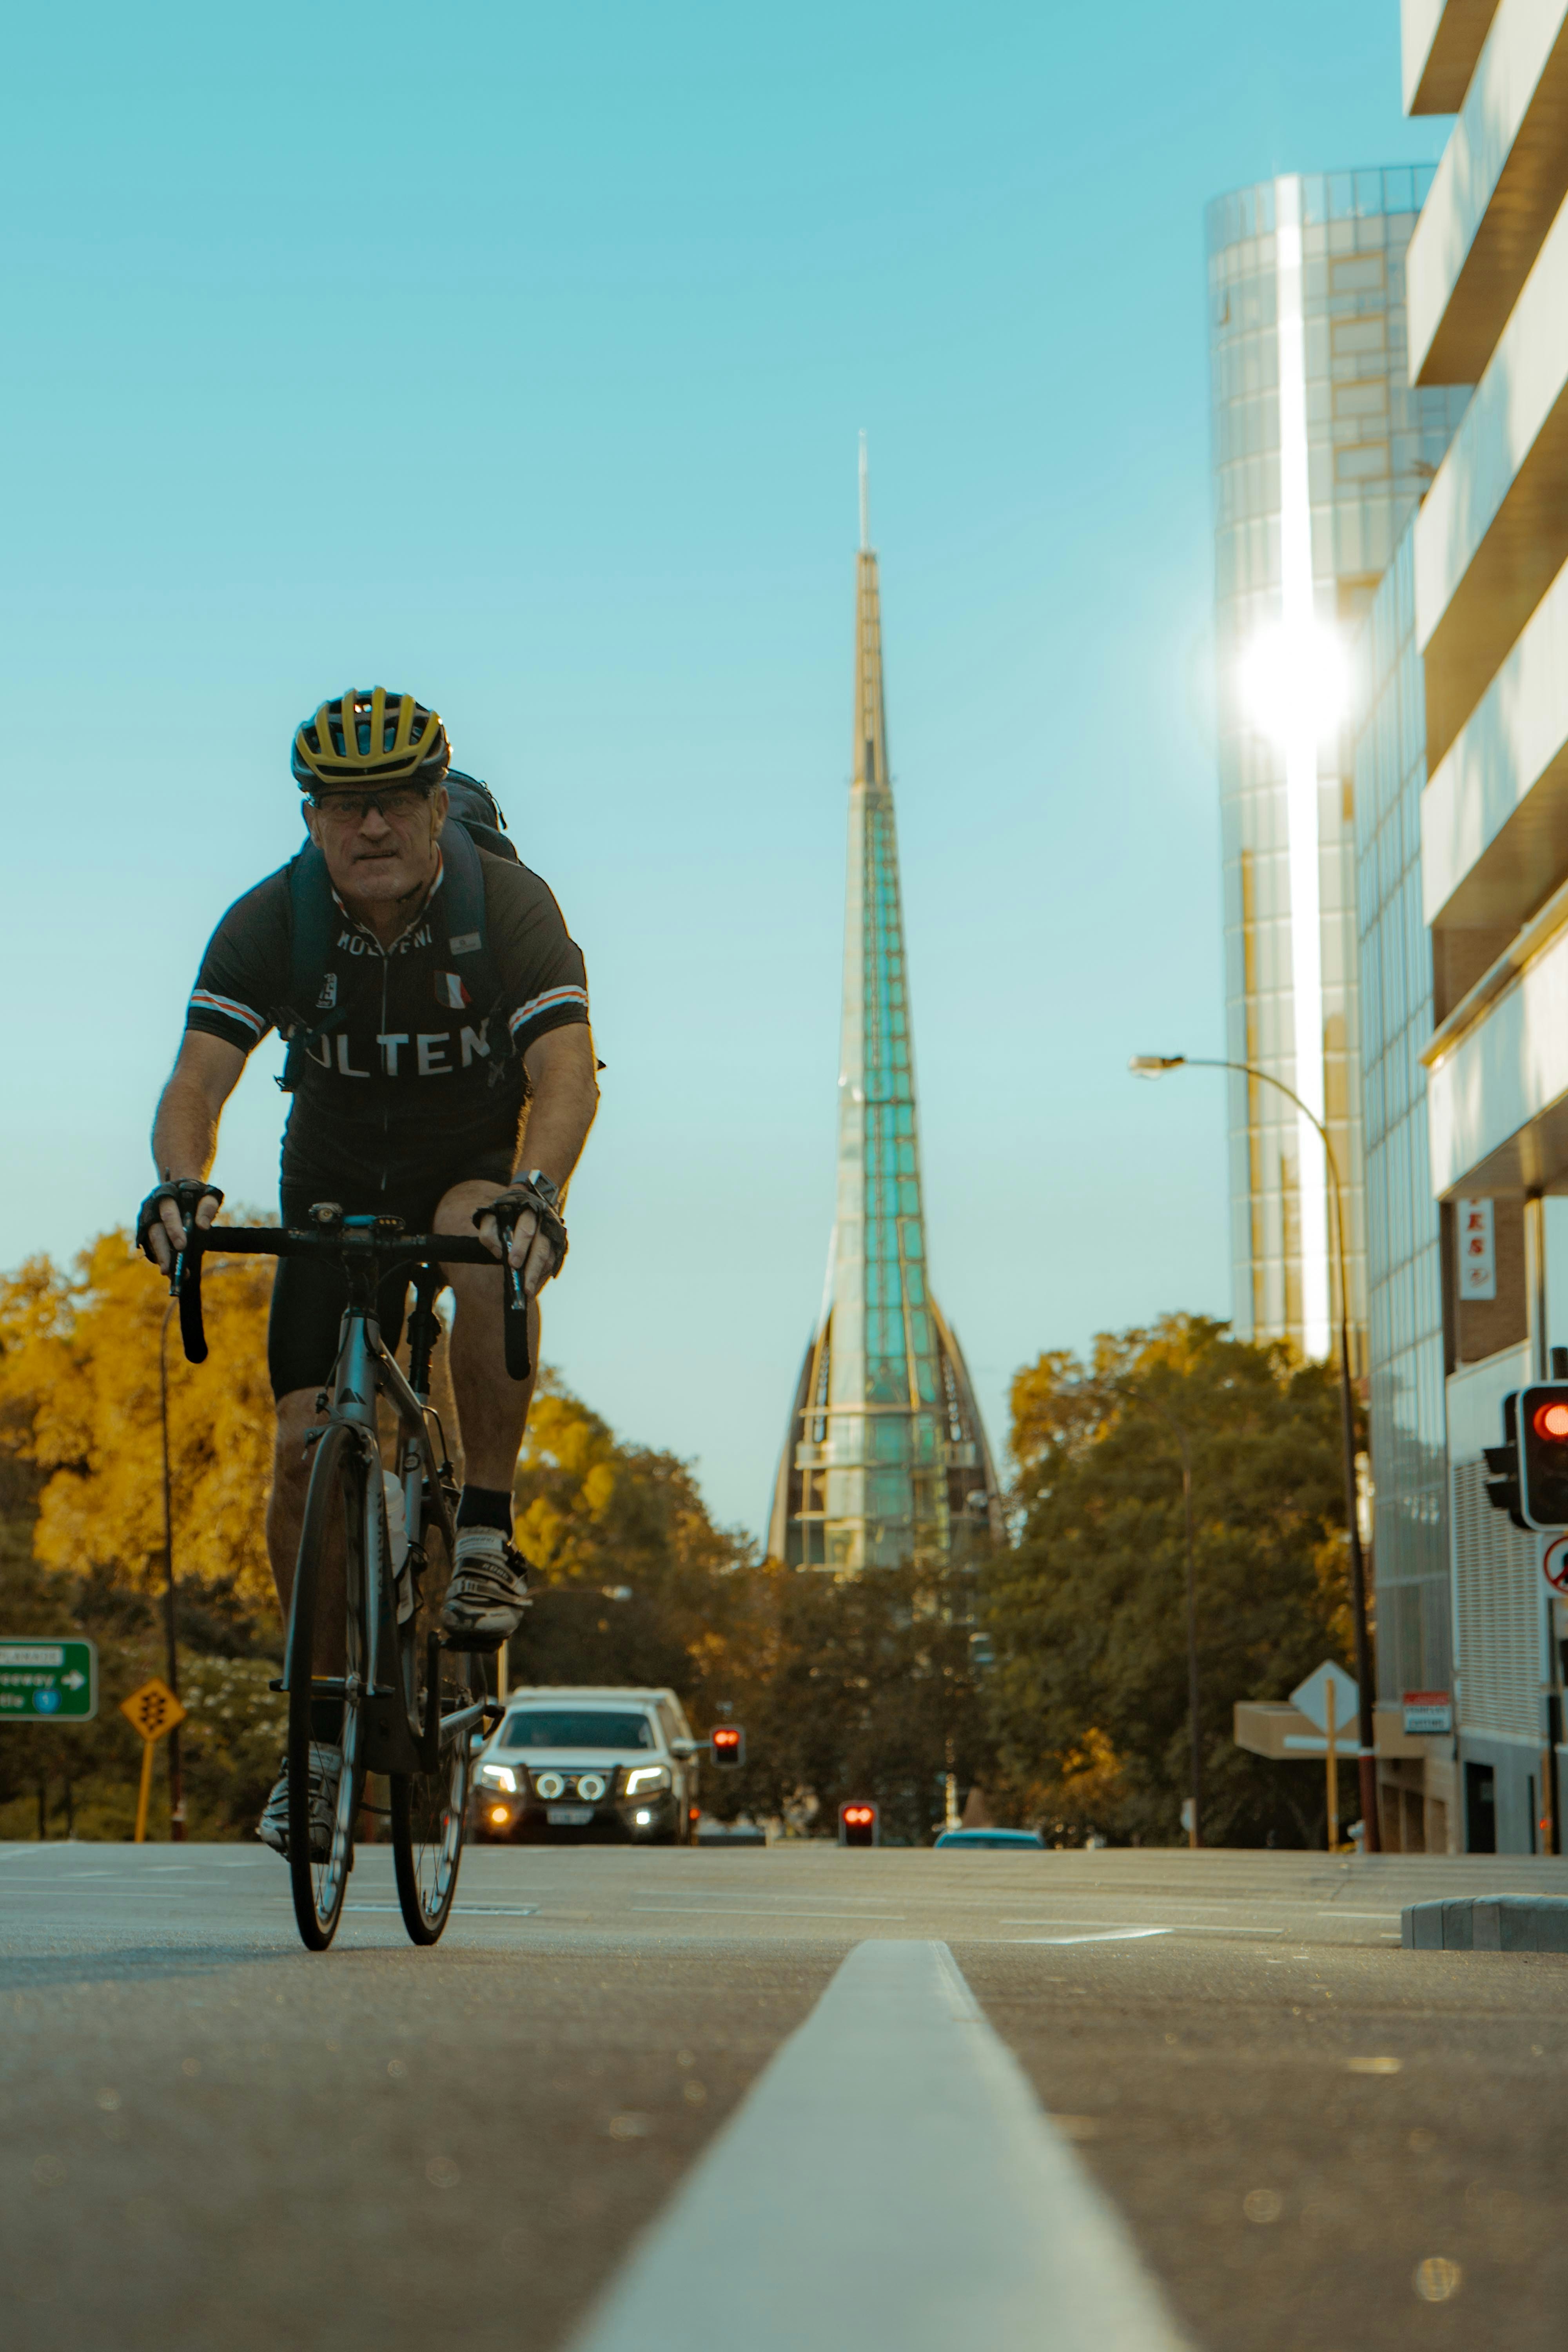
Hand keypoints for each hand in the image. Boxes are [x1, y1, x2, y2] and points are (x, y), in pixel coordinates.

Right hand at [137, 1180, 222, 1272]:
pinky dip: (163, 1259)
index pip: (168, 1214)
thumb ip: (207, 1208)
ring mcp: (148, 1221)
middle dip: (162, 1252)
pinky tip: (171, 1271)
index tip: (182, 1246)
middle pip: (155, 1232)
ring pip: (153, 1242)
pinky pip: (154, 1248)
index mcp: (166, 1196)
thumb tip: (202, 1226)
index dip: (174, 1230)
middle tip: (168, 1269)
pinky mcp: (149, 1233)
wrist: (183, 1190)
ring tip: (170, 1275)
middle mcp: (152, 1209)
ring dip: (161, 1259)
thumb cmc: (197, 1194)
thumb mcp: (207, 1196)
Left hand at [473, 1180, 567, 1296]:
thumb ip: (489, 1232)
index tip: (513, 1264)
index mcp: (529, 1211)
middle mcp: (545, 1222)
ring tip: (529, 1293)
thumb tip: (499, 1253)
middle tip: (525, 1289)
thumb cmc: (506, 1212)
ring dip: (539, 1277)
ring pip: (549, 1258)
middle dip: (532, 1270)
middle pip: (541, 1249)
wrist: (529, 1201)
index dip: (520, 1248)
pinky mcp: (558, 1245)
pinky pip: (553, 1263)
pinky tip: (534, 1287)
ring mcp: (554, 1234)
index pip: (526, 1230)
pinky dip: (544, 1276)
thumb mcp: (492, 1215)